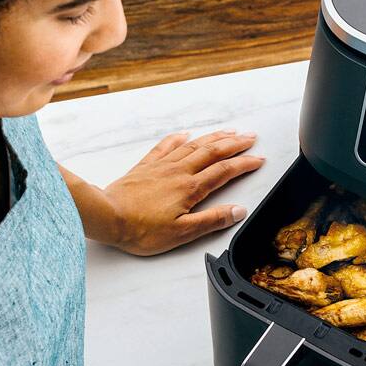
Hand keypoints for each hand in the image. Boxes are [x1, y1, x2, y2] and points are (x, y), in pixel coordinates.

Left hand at [100, 130, 264, 255]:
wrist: (106, 216)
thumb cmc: (140, 229)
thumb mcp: (182, 233)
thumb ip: (211, 220)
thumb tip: (237, 211)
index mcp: (190, 188)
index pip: (224, 172)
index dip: (244, 164)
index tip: (258, 159)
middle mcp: (178, 172)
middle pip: (212, 152)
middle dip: (234, 144)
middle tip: (250, 137)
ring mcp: (161, 167)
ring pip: (193, 146)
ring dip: (213, 137)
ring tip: (228, 132)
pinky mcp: (146, 167)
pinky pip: (166, 146)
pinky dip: (179, 138)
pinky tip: (186, 134)